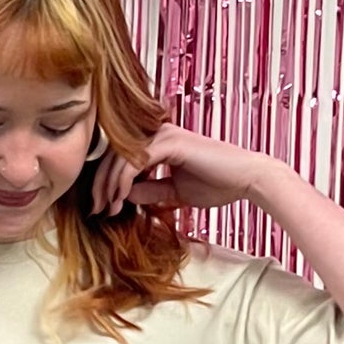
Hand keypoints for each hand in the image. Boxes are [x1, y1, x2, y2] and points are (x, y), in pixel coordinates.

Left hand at [90, 123, 263, 216]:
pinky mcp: (169, 142)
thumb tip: (122, 195)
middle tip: (96, 210)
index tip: (103, 208)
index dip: (107, 182)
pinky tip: (120, 199)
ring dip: (108, 185)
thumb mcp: (174, 192)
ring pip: (119, 158)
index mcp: (158, 141)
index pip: (120, 158)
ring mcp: (162, 134)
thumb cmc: (217, 184)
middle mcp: (157, 133)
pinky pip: (134, 162)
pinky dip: (122, 181)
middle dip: (101, 184)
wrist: (247, 180)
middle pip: (114, 156)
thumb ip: (149, 190)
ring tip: (107, 209)